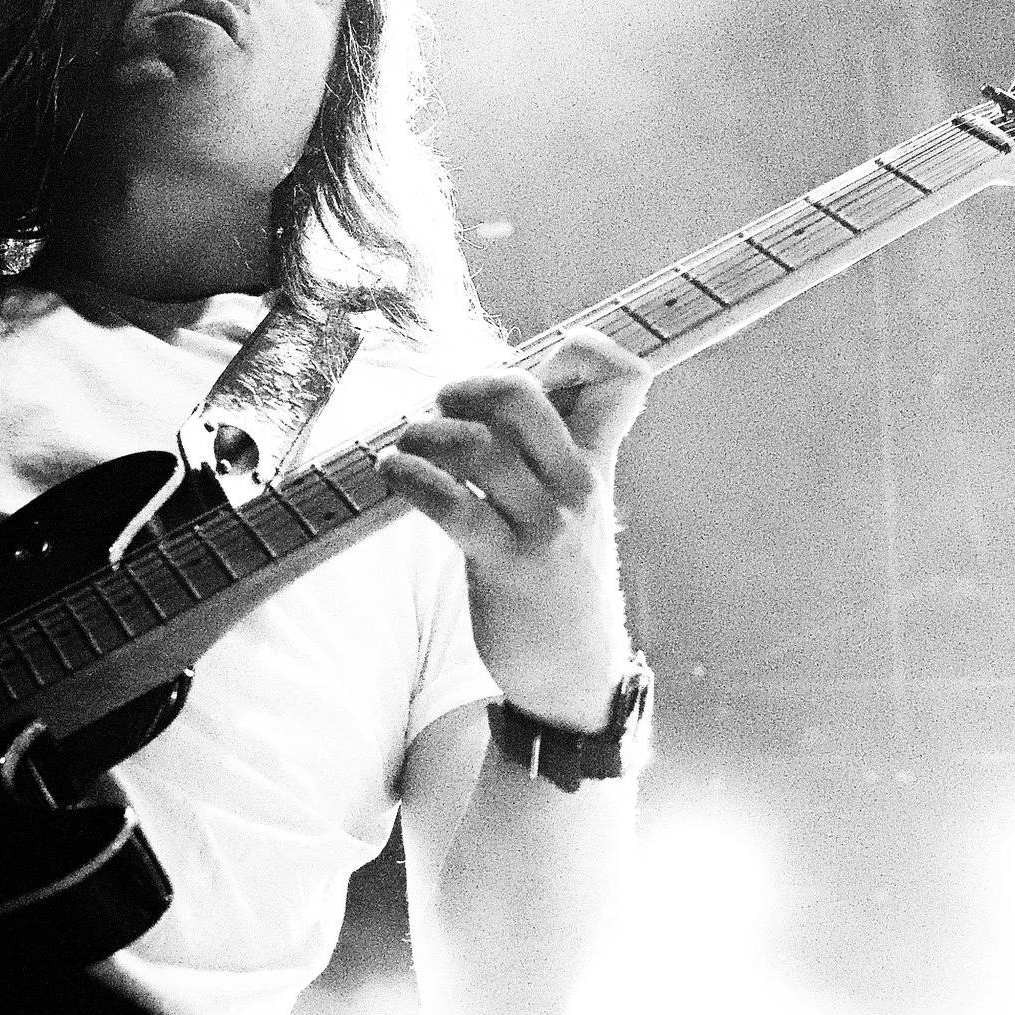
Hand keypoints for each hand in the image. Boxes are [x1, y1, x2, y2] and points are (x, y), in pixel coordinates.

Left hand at [377, 328, 649, 730]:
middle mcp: (577, 487)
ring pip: (478, 449)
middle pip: (522, 399)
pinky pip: (452, 505)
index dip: (586, 349)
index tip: (542, 360)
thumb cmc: (562, 571)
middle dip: (469, 387)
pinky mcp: (508, 564)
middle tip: (443, 403)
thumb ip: (573, 438)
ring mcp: (545, 526)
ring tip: (408, 446)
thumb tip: (555, 373)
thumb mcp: (581, 501)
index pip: (619, 380)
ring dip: (425, 437)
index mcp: (595, 462)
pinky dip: (411, 477)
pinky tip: (395, 472)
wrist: (574, 665)